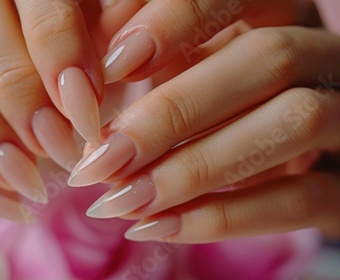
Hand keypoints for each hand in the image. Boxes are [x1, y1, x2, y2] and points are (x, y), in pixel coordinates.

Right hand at [0, 0, 145, 218]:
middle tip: (59, 146)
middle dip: (17, 91)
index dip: (57, 52)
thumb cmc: (96, 78)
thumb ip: (118, 52)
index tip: (85, 112)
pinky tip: (11, 204)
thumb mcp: (115, 63)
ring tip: (30, 182)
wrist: (69, 118)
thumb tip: (127, 57)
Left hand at [68, 0, 339, 241]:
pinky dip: (222, 217)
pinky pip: (301, 198)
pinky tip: (157, 225)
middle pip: (269, 57)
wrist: (276, 157)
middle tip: (102, 158)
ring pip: (294, 122)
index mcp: (278, 11)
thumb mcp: (184, 66)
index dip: (178, 20)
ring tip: (121, 199)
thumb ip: (149, 57)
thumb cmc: (215, 98)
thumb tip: (92, 72)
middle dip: (173, 112)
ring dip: (194, 168)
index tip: (115, 65)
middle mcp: (321, 54)